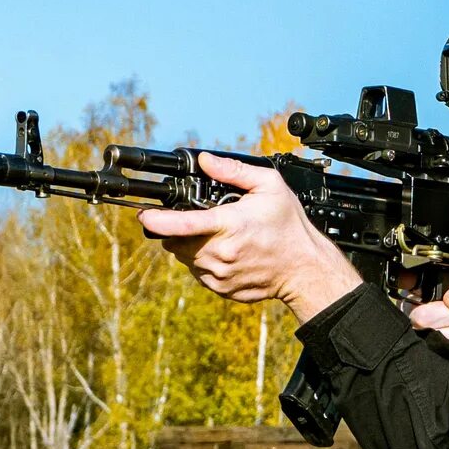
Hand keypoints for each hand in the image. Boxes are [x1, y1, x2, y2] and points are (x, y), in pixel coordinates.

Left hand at [138, 155, 363, 321]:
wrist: (304, 268)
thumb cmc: (289, 226)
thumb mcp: (270, 187)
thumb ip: (234, 171)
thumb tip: (205, 160)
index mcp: (229, 226)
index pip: (181, 225)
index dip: (156, 220)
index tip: (144, 215)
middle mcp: (220, 253)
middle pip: (176, 241)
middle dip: (178, 229)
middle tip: (199, 219)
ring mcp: (219, 275)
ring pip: (184, 257)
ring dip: (190, 244)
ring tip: (216, 235)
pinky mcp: (221, 289)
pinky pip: (197, 272)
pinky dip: (202, 261)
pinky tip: (224, 252)